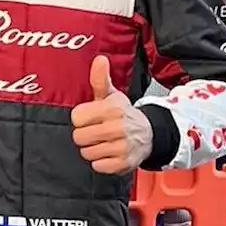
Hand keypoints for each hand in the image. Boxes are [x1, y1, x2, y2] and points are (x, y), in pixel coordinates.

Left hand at [71, 56, 152, 174]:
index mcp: (112, 108)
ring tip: (102, 141)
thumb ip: (100, 79)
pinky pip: (97, 166)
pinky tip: (108, 152)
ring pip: (87, 153)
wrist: (149, 134)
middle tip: (95, 131)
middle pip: (79, 137)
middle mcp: (118, 127)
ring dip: (91, 149)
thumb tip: (99, 59)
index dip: (81, 118)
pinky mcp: (123, 163)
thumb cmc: (123, 114)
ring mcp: (122, 147)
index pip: (76, 117)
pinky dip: (100, 161)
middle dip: (84, 135)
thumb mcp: (111, 95)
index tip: (90, 117)